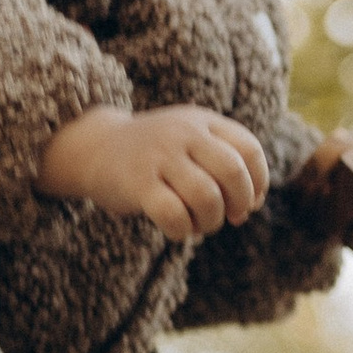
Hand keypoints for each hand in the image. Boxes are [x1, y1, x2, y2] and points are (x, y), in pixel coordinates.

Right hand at [38, 102, 269, 244]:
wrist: (94, 148)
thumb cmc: (154, 155)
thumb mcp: (191, 144)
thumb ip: (222, 166)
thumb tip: (249, 208)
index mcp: (202, 121)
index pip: (250, 150)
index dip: (258, 183)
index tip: (249, 202)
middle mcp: (183, 133)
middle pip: (233, 172)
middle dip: (240, 203)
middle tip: (230, 217)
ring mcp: (160, 156)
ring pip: (207, 197)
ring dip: (211, 221)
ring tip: (200, 224)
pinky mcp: (138, 182)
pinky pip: (174, 214)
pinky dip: (183, 231)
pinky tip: (177, 230)